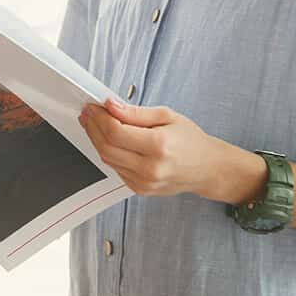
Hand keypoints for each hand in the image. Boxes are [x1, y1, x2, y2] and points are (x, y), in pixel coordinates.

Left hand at [79, 98, 224, 197]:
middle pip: (107, 147)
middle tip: (88, 113)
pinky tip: (107, 140)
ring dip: (96, 140)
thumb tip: (111, 105)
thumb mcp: (167, 116)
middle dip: (93, 127)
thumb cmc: (190, 140)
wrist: (206, 168)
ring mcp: (144, 182)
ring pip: (108, 160)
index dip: (100, 117)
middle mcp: (150, 168)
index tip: (93, 106)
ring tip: (93, 123)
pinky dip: (108, 152)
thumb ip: (135, 112)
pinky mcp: (140, 189)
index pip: (116, 132)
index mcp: (159, 145)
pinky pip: (116, 169)